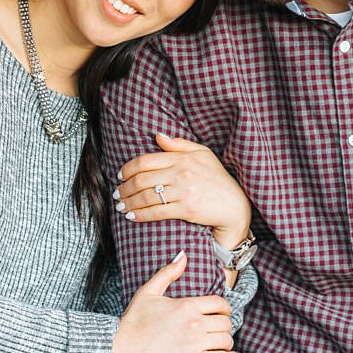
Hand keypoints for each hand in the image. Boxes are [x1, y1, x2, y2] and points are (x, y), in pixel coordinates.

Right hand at [107, 252, 236, 352]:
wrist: (122, 348)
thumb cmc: (133, 320)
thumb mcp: (148, 292)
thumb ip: (168, 272)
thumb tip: (183, 255)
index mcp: (186, 305)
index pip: (220, 303)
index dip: (224, 307)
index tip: (220, 312)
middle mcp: (194, 323)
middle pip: (226, 322)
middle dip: (224, 324)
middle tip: (218, 327)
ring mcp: (194, 343)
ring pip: (226, 340)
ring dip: (225, 340)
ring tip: (220, 341)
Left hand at [116, 133, 251, 248]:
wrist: (235, 205)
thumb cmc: (218, 179)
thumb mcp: (203, 154)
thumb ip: (179, 145)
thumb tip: (158, 136)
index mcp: (182, 158)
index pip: (145, 161)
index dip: (127, 169)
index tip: (119, 176)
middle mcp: (181, 172)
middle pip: (141, 179)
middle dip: (124, 188)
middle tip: (117, 193)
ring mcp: (184, 191)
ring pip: (146, 196)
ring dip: (129, 202)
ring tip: (121, 206)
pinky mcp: (186, 209)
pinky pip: (156, 212)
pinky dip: (140, 214)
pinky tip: (132, 216)